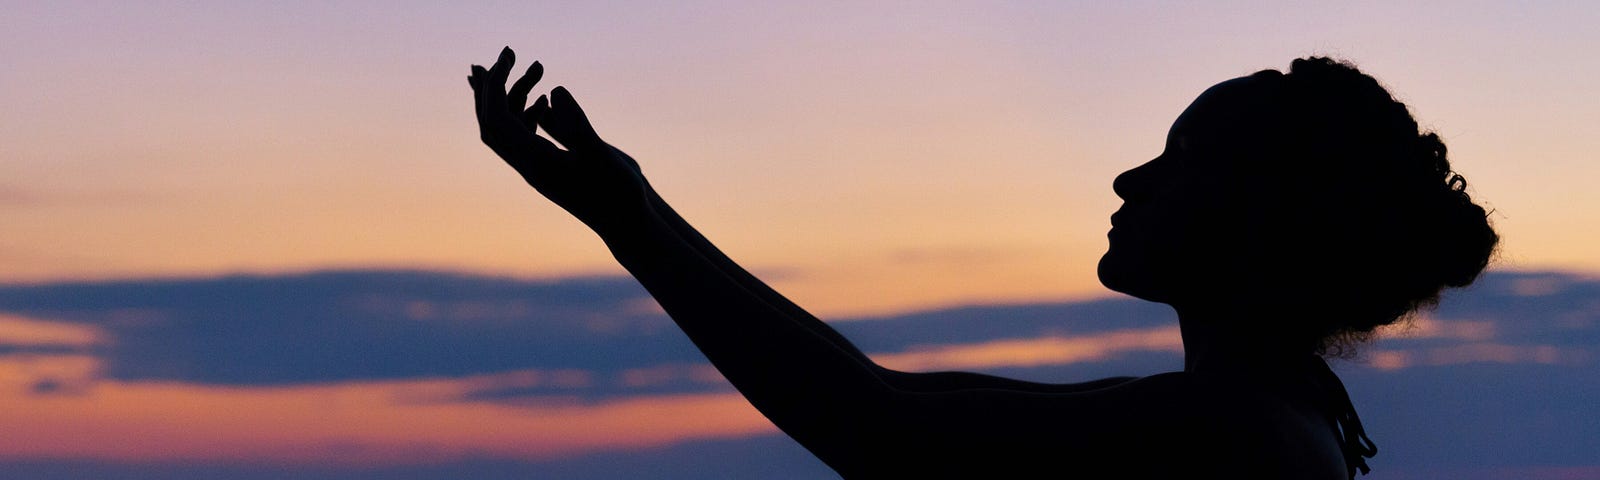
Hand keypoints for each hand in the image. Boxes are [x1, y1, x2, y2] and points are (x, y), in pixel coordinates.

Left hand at [469, 47, 648, 229]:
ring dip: (516, 94)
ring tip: (539, 67)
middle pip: (492, 123)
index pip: (498, 119)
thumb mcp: (601, 155)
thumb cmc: (618, 193)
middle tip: (507, 53)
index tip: (509, 55)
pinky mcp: (552, 167)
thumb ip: (577, 124)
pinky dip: (527, 112)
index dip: (497, 84)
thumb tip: (554, 90)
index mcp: (536, 162)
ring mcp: (540, 167)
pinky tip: (545, 100)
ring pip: (510, 127)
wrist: (628, 223)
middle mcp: (530, 165)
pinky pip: (527, 136)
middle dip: (494, 86)